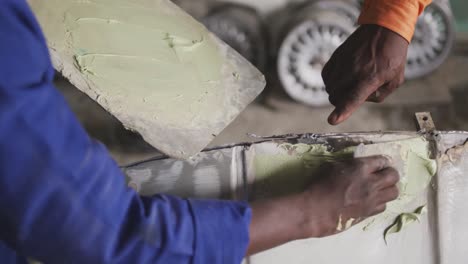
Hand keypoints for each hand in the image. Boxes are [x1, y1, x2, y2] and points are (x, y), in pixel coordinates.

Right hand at [247, 156, 398, 254]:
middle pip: (393, 176)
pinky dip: (380, 202)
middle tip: (383, 175)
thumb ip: (349, 165)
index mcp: (361, 168)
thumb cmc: (319, 186)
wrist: (317, 210)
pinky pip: (384, 205)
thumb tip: (356, 164)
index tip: (379, 163)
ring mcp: (372, 199)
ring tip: (380, 188)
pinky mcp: (370, 212)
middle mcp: (371, 182)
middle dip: (390, 174)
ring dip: (389, 188)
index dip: (382, 161)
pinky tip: (371, 200)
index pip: (382, 160)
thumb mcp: (332, 167)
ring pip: (394, 192)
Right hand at [322, 24, 408, 124]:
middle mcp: (354, 70)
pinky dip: (330, 81)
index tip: (332, 120)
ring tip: (349, 84)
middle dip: (341, 102)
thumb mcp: (395, 80)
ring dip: (336, 92)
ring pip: (329, 88)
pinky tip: (341, 78)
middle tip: (353, 95)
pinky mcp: (336, 56)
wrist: (384, 29)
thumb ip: (379, 95)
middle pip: (335, 97)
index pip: (353, 98)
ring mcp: (343, 62)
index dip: (342, 111)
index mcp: (371, 77)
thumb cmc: (393, 55)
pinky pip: (325, 76)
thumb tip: (361, 100)